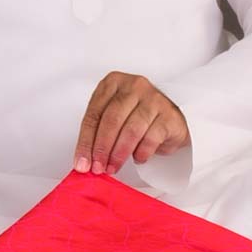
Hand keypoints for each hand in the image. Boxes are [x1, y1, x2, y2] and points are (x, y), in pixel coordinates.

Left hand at [73, 72, 189, 175]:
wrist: (169, 121)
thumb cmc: (138, 118)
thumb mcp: (114, 119)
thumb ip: (98, 133)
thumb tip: (84, 160)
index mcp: (113, 83)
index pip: (94, 114)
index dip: (86, 142)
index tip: (82, 163)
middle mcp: (133, 86)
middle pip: (111, 121)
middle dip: (102, 149)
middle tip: (98, 167)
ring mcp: (153, 98)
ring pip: (131, 130)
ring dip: (119, 154)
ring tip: (113, 167)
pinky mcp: (168, 115)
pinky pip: (151, 138)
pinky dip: (141, 153)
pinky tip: (137, 158)